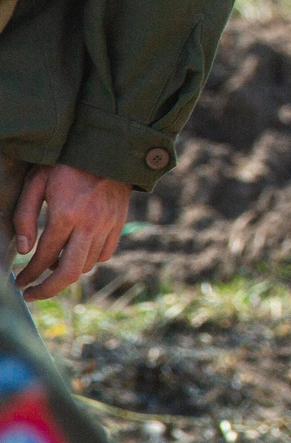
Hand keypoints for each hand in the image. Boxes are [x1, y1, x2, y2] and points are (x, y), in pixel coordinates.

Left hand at [13, 165, 133, 300]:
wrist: (107, 149)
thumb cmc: (65, 163)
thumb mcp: (36, 183)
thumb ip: (25, 217)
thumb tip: (24, 250)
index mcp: (66, 214)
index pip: (44, 257)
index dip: (29, 275)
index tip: (19, 283)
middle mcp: (89, 224)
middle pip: (70, 272)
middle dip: (48, 289)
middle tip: (33, 294)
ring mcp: (107, 225)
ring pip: (87, 265)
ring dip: (67, 273)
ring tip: (52, 269)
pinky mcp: (119, 223)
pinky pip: (105, 254)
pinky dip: (89, 261)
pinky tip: (76, 254)